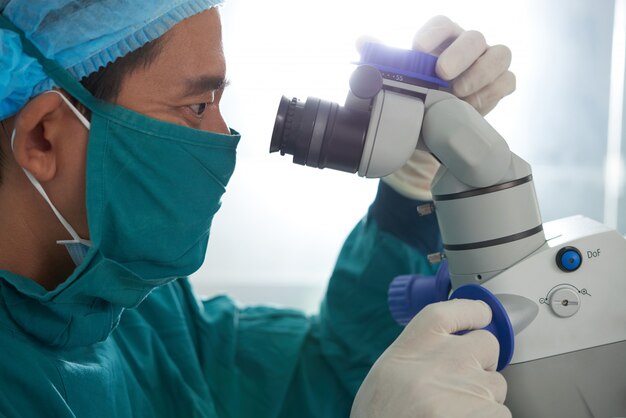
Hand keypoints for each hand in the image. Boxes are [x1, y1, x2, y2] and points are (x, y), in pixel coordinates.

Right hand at [350, 299, 510, 417]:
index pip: (456, 310)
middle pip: (487, 344)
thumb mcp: (389, 371)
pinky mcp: (488, 414)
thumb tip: (445, 344)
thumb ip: (419, 351)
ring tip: (453, 411)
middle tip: (461, 380)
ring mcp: (471, 386)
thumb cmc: (382, 413)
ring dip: (482, 396)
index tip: (480, 315)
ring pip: (495, 384)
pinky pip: (500, 413)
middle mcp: (448, 357)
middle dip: (481, 360)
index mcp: (418, 343)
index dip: (473, 312)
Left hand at [382, 15, 514, 199]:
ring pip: (499, 55)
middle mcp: (468, 48)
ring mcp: (488, 65)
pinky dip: (492, 92)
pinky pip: (507, 81)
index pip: (442, 25)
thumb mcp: (399, 83)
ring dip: (481, 73)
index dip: (433, 33)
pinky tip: (472, 106)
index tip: (418, 48)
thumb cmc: (418, 98)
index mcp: (442, 40)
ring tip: (459, 92)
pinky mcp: (500, 85)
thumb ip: (384, 60)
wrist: (433, 131)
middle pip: (474, 38)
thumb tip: (362, 41)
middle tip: (442, 73)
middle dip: (459, 54)